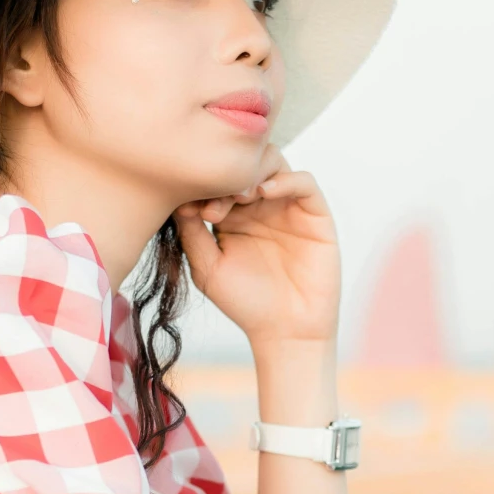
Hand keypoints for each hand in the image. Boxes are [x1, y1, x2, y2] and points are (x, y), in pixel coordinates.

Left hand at [175, 154, 340, 347]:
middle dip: (226, 177)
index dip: (203, 184)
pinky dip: (285, 179)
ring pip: (274, 163)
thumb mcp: (208, 268)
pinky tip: (264, 193)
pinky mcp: (315, 215)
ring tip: (238, 196)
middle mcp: (260, 205)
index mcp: (232, 215)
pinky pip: (304, 182)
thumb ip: (192, 234)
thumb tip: (178, 200)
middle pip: (244, 164)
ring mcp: (288, 207)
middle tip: (214, 206)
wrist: (285, 331)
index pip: (218, 179)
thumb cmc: (246, 303)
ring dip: (254, 172)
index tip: (189, 205)